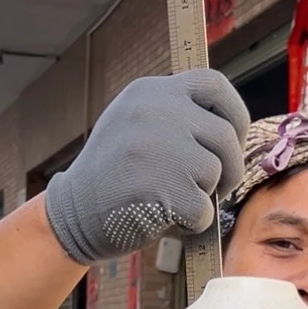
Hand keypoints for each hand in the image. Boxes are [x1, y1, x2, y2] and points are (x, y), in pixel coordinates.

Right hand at [44, 70, 249, 263]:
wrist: (72, 213)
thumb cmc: (111, 176)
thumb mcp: (135, 125)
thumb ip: (175, 117)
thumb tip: (227, 128)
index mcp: (151, 92)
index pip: (214, 85)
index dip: (235, 114)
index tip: (233, 139)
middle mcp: (157, 112)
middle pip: (224, 136)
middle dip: (229, 167)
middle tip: (217, 187)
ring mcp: (161, 149)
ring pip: (215, 172)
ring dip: (203, 195)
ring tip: (172, 199)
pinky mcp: (166, 189)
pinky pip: (204, 209)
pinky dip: (195, 223)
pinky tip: (169, 219)